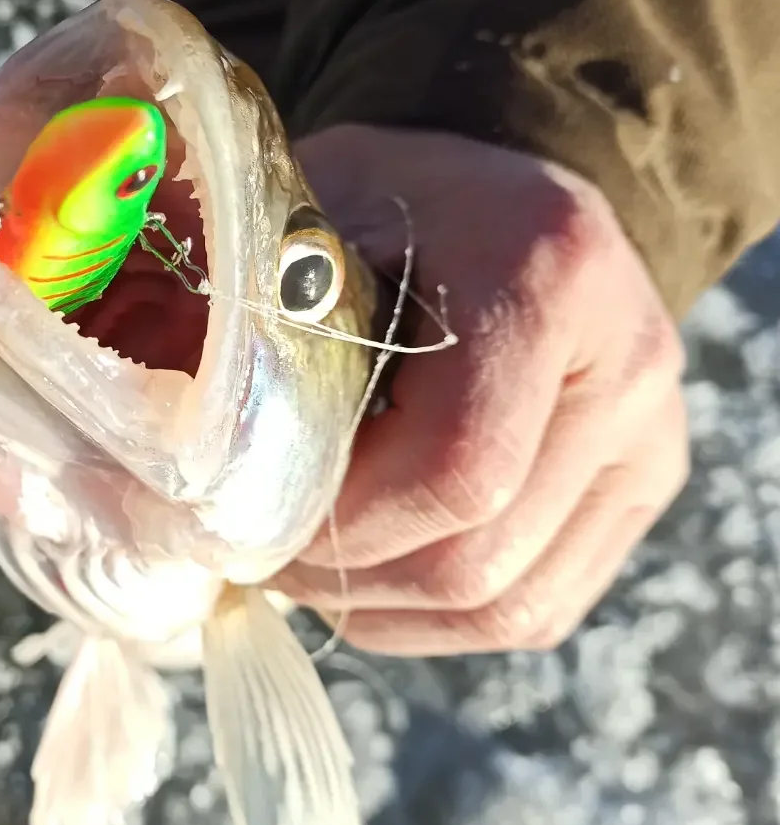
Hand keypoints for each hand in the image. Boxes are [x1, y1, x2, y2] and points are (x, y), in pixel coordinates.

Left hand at [273, 126, 688, 656]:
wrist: (513, 204)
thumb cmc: (397, 205)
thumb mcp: (320, 215)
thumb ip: (261, 315)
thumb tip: (174, 456)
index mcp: (548, 274)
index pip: (455, 466)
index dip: (341, 523)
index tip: (246, 520)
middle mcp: (626, 365)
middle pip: (479, 553)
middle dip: (344, 576)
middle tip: (251, 554)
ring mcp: (649, 440)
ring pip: (509, 603)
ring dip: (381, 609)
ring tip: (298, 569)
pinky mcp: (639, 493)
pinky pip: (536, 608)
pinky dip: (434, 620)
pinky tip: (364, 584)